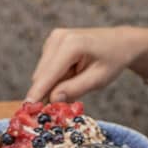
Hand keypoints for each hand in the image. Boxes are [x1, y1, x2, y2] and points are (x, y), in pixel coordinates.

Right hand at [26, 27, 147, 102]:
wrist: (120, 42)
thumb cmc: (113, 60)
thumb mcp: (99, 79)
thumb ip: (75, 89)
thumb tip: (52, 99)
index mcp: (71, 44)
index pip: (48, 74)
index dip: (37, 93)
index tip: (27, 109)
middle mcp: (58, 38)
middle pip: (41, 75)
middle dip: (48, 92)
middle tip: (63, 106)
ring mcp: (53, 39)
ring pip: (42, 74)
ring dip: (54, 85)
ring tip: (78, 81)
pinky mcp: (51, 43)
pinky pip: (47, 69)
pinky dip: (56, 78)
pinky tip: (73, 74)